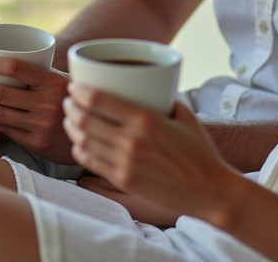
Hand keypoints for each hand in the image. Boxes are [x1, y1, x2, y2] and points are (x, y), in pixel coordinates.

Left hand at [0, 57, 73, 163]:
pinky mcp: (37, 143)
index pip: (17, 67)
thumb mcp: (57, 77)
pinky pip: (7, 131)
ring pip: (0, 114)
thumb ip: (33, 63)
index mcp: (54, 81)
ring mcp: (42, 125)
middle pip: (2, 93)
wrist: (90, 130)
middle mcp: (49, 103)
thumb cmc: (64, 96)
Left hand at [62, 84, 238, 221]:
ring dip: (71, 128)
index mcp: (145, 120)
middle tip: (68, 102)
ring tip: (70, 120)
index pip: (99, 100)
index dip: (79, 92)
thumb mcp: (185, 117)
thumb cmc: (200, 152)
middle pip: (85, 120)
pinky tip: (79, 144)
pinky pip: (91, 163)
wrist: (209, 191)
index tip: (74, 86)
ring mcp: (125, 163)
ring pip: (83, 141)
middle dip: (71, 108)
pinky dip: (80, 151)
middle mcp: (131, 141)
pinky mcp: (123, 181)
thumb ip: (164, 100)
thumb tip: (150, 88)